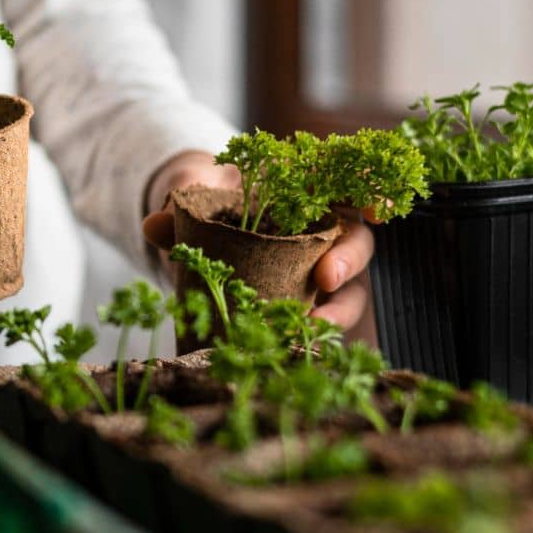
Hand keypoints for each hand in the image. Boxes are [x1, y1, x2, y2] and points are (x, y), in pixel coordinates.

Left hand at [141, 150, 373, 329]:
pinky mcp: (305, 304)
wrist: (195, 229)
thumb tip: (153, 224)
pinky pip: (321, 320)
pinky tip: (300, 348)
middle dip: (348, 259)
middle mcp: (323, 229)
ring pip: (348, 289)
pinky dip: (315, 334)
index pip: (350, 184)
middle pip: (355, 240)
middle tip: (327, 279)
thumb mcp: (193, 200)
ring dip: (338, 310)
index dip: (370, 192)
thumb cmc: (208, 203)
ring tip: (314, 328)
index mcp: (304, 189)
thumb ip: (180, 208)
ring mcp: (318, 269)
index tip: (379, 208)